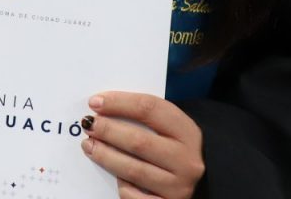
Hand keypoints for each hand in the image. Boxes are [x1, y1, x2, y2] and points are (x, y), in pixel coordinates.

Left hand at [81, 92, 203, 198]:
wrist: (202, 182)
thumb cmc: (173, 148)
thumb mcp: (169, 129)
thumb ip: (143, 118)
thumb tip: (102, 109)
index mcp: (187, 132)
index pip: (150, 109)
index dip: (119, 103)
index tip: (95, 102)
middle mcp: (186, 160)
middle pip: (139, 142)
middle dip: (108, 131)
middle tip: (88, 125)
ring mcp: (178, 187)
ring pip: (134, 170)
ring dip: (106, 156)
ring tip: (89, 146)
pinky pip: (136, 196)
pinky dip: (122, 186)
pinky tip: (113, 176)